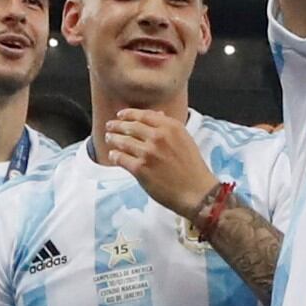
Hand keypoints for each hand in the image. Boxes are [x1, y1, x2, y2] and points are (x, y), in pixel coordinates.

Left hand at [90, 103, 217, 221]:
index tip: (120, 115)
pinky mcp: (140, 169)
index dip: (129, 114)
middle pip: (130, 126)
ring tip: (109, 139)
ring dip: (113, 139)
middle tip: (110, 126)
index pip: (144, 115)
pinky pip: (121, 158)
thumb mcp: (185, 140)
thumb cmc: (193, 168)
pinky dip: (115, 155)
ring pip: (123, 141)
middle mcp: (158, 137)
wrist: (196, 192)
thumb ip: (169, 126)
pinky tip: (113, 155)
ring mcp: (148, 153)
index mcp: (171, 127)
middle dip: (117, 125)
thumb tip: (157, 114)